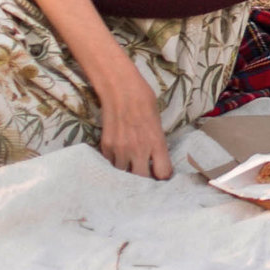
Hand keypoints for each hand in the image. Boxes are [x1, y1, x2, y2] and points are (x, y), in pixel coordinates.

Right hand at [92, 59, 173, 179]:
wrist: (121, 90)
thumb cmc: (145, 102)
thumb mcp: (158, 124)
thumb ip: (157, 145)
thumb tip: (156, 161)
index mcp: (156, 143)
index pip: (163, 173)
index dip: (163, 176)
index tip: (161, 175)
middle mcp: (138, 149)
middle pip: (142, 179)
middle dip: (145, 179)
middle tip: (145, 174)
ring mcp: (120, 149)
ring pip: (124, 173)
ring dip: (128, 171)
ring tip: (130, 165)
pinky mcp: (106, 146)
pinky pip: (111, 163)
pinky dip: (115, 162)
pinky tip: (119, 155)